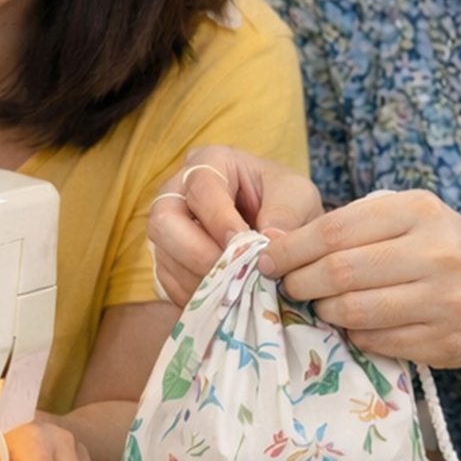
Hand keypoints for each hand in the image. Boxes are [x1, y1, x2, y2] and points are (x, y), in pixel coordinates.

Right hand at [146, 146, 323, 306]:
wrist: (281, 226)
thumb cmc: (286, 201)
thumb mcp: (298, 196)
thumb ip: (286, 214)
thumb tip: (269, 242)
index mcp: (210, 162)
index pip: (200, 186)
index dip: (218, 217)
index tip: (244, 244)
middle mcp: (177, 191)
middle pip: (163, 219)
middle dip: (196, 251)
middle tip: (231, 273)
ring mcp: (168, 227)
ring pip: (163, 253)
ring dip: (198, 278)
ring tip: (235, 290)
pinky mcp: (168, 259)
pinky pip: (168, 281)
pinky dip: (196, 294)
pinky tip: (226, 298)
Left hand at [257, 189, 460, 369]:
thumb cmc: (445, 250)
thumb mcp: (411, 219)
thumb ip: (354, 225)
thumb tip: (279, 243)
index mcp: (419, 212)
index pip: (335, 230)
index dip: (291, 248)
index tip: (267, 259)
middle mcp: (436, 254)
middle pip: (339, 272)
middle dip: (300, 282)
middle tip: (288, 285)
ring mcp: (443, 301)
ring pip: (353, 311)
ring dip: (324, 312)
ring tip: (320, 305)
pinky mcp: (443, 341)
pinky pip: (375, 341)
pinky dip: (354, 335)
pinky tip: (356, 325)